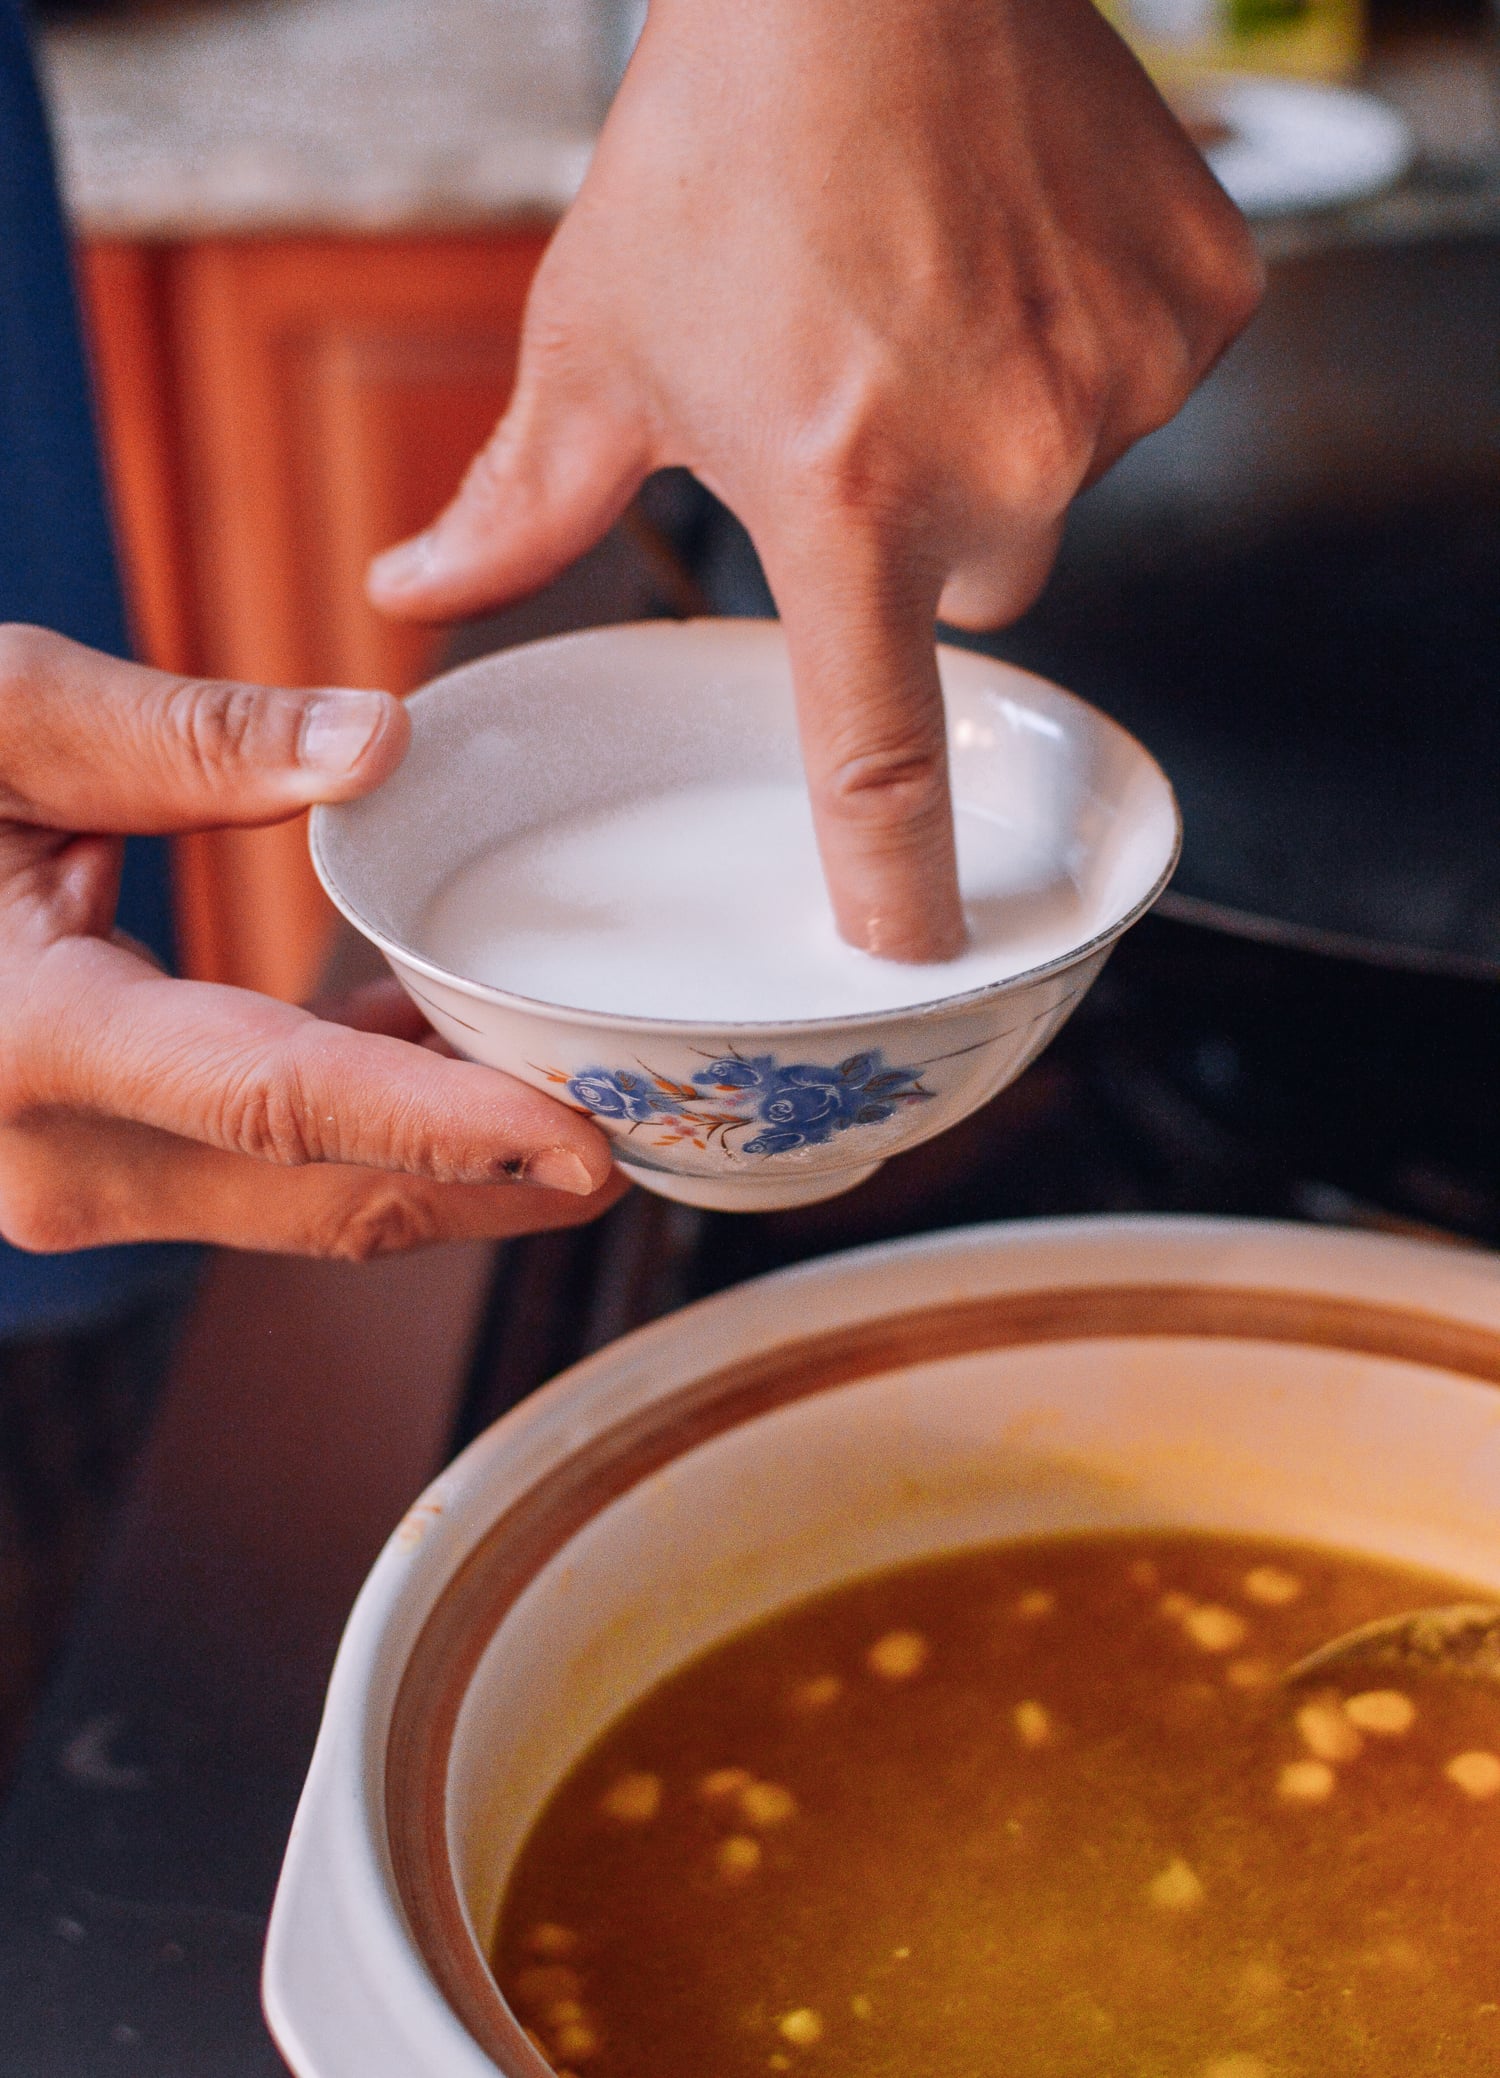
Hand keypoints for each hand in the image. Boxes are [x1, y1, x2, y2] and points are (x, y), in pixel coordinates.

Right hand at [0, 627, 622, 1259]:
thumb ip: (178, 736)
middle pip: (328, 1189)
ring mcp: (64, 1184)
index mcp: (22, 1040)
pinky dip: (369, 1129)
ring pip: (306, 1200)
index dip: (450, 1129)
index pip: (284, 1101)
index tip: (592, 1143)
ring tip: (588, 1085)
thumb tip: (379, 741)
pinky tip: (442, 1052)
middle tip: (656, 1123)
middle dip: (499, 1175)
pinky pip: (262, 1174)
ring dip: (451, 1161)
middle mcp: (48, 1156)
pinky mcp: (88, 1172)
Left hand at [368, 0, 1260, 961]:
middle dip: (921, 533)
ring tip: (928, 295)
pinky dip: (1084, 345)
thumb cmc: (726, 132)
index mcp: (843, 493)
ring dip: (1000, 430)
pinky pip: (1140, 390)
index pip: (881, 751)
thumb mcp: (601, 335)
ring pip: (1060, 490)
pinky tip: (1010, 252)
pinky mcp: (1200, 307)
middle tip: (864, 405)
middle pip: (978, 597)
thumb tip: (415, 590)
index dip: (897, 876)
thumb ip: (526, 498)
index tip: (910, 948)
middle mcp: (1001, 462)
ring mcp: (1116, 386)